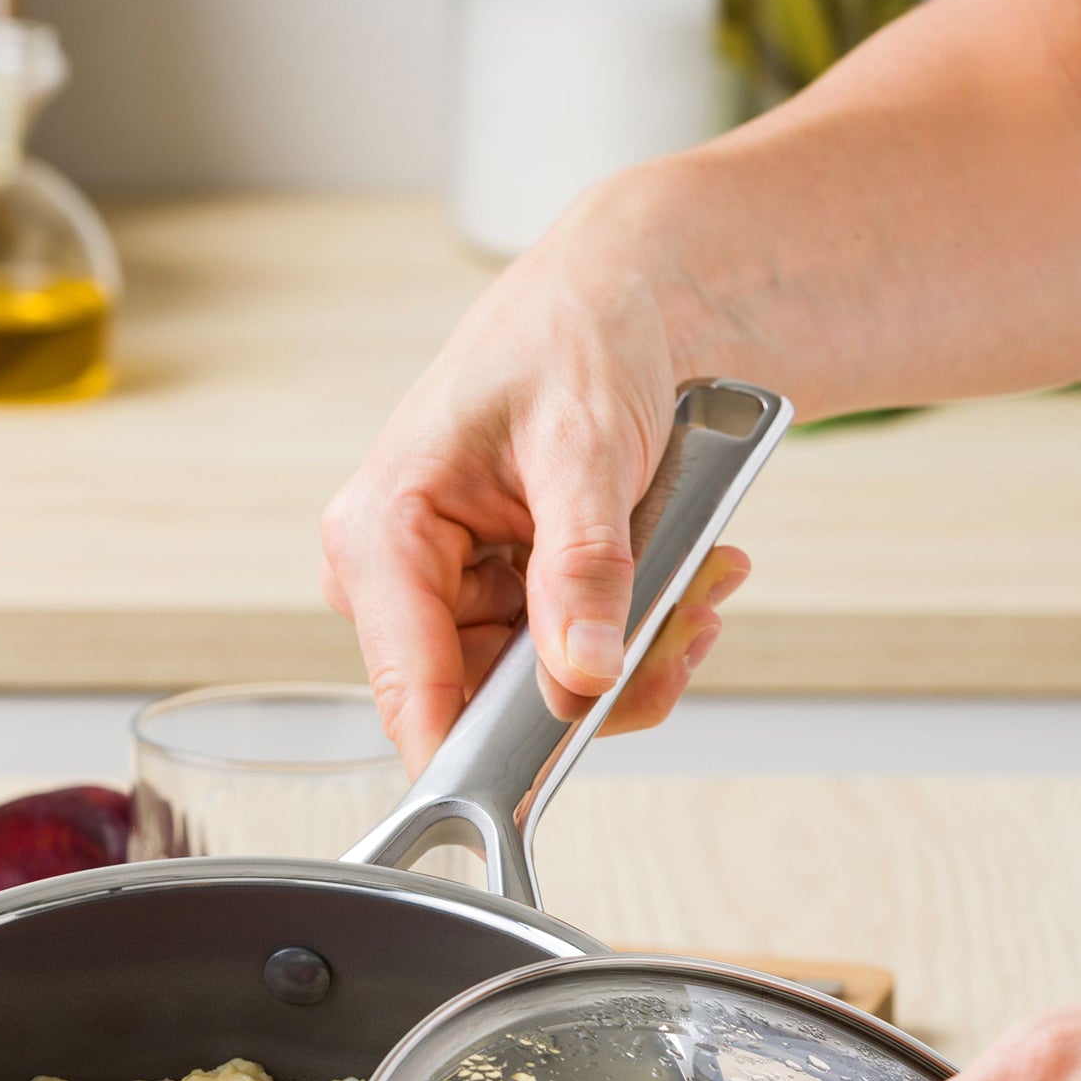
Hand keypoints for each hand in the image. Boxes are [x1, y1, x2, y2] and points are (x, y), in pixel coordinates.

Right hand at [321, 173, 746, 774]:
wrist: (613, 299)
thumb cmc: (573, 336)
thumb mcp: (584, 446)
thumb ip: (581, 569)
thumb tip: (579, 675)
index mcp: (382, 534)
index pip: (409, 694)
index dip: (477, 762)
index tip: (552, 781)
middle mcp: (399, 577)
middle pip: (490, 705)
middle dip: (600, 680)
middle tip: (685, 621)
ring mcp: (451, 595)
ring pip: (542, 692)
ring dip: (636, 652)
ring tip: (698, 578)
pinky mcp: (499, 601)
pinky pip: (567, 662)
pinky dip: (635, 636)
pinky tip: (684, 581)